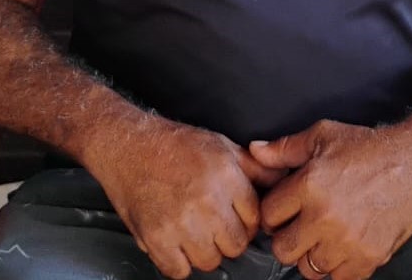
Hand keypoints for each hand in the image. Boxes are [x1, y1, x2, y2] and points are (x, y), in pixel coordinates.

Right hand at [88, 117, 272, 277]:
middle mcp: (207, 200)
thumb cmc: (173, 145)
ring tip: (192, 231)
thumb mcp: (222, 146)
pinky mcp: (156, 237)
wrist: (128, 145)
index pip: (255, 221)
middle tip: (212, 224)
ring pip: (210, 261)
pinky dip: (177, 262)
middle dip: (227, 238)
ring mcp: (181, 222)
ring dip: (203, 252)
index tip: (234, 218)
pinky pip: (179, 271)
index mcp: (227, 176)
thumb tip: (283, 181)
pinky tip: (175, 242)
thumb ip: (255, 168)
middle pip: (236, 245)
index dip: (245, 222)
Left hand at [248, 120, 411, 279]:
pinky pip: (340, 279)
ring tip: (324, 238)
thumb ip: (285, 148)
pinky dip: (339, 269)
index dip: (274, 214)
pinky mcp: (369, 257)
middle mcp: (325, 217)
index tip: (284, 213)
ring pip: (309, 269)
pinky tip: (344, 249)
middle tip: (301, 228)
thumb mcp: (323, 135)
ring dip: (313, 255)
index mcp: (308, 186)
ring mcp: (347, 241)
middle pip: (283, 249)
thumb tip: (255, 151)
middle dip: (288, 239)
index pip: (268, 216)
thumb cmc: (370, 148)